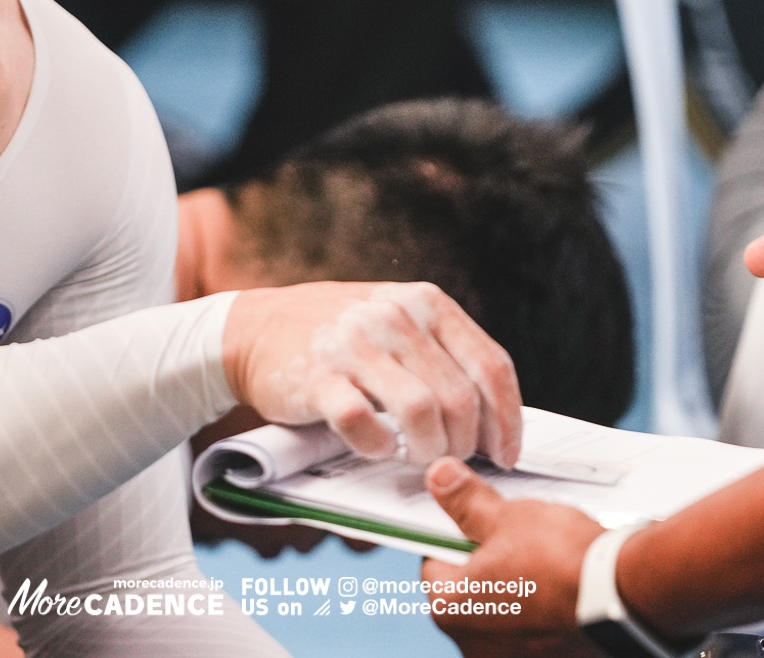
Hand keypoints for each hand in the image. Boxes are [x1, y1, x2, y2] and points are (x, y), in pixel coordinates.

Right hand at [223, 281, 521, 465]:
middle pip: (459, 398)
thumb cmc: (343, 338)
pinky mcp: (317, 374)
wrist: (256, 328)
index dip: (506, 420)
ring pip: (420, 411)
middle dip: (464, 444)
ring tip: (417, 457)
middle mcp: (395, 314)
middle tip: (451, 461)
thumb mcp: (400, 324)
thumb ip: (445, 356)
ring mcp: (355, 342)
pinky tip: (377, 448)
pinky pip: (362, 422)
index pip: (491, 366)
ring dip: (426, 449)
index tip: (505, 455)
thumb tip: (497, 421)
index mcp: (427, 301)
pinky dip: (377, 446)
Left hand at [419, 457, 599, 639]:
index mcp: (450, 608)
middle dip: (489, 566)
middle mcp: (472, 646)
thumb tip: (440, 479)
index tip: (474, 523)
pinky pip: (534, 633)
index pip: (434, 563)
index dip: (455, 536)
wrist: (627, 596)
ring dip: (516, 591)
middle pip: (469, 593)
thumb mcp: (508, 517)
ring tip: (545, 564)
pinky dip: (543, 614)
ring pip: (502, 613)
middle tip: (516, 540)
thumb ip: (467, 503)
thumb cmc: (563, 560)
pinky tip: (563, 591)